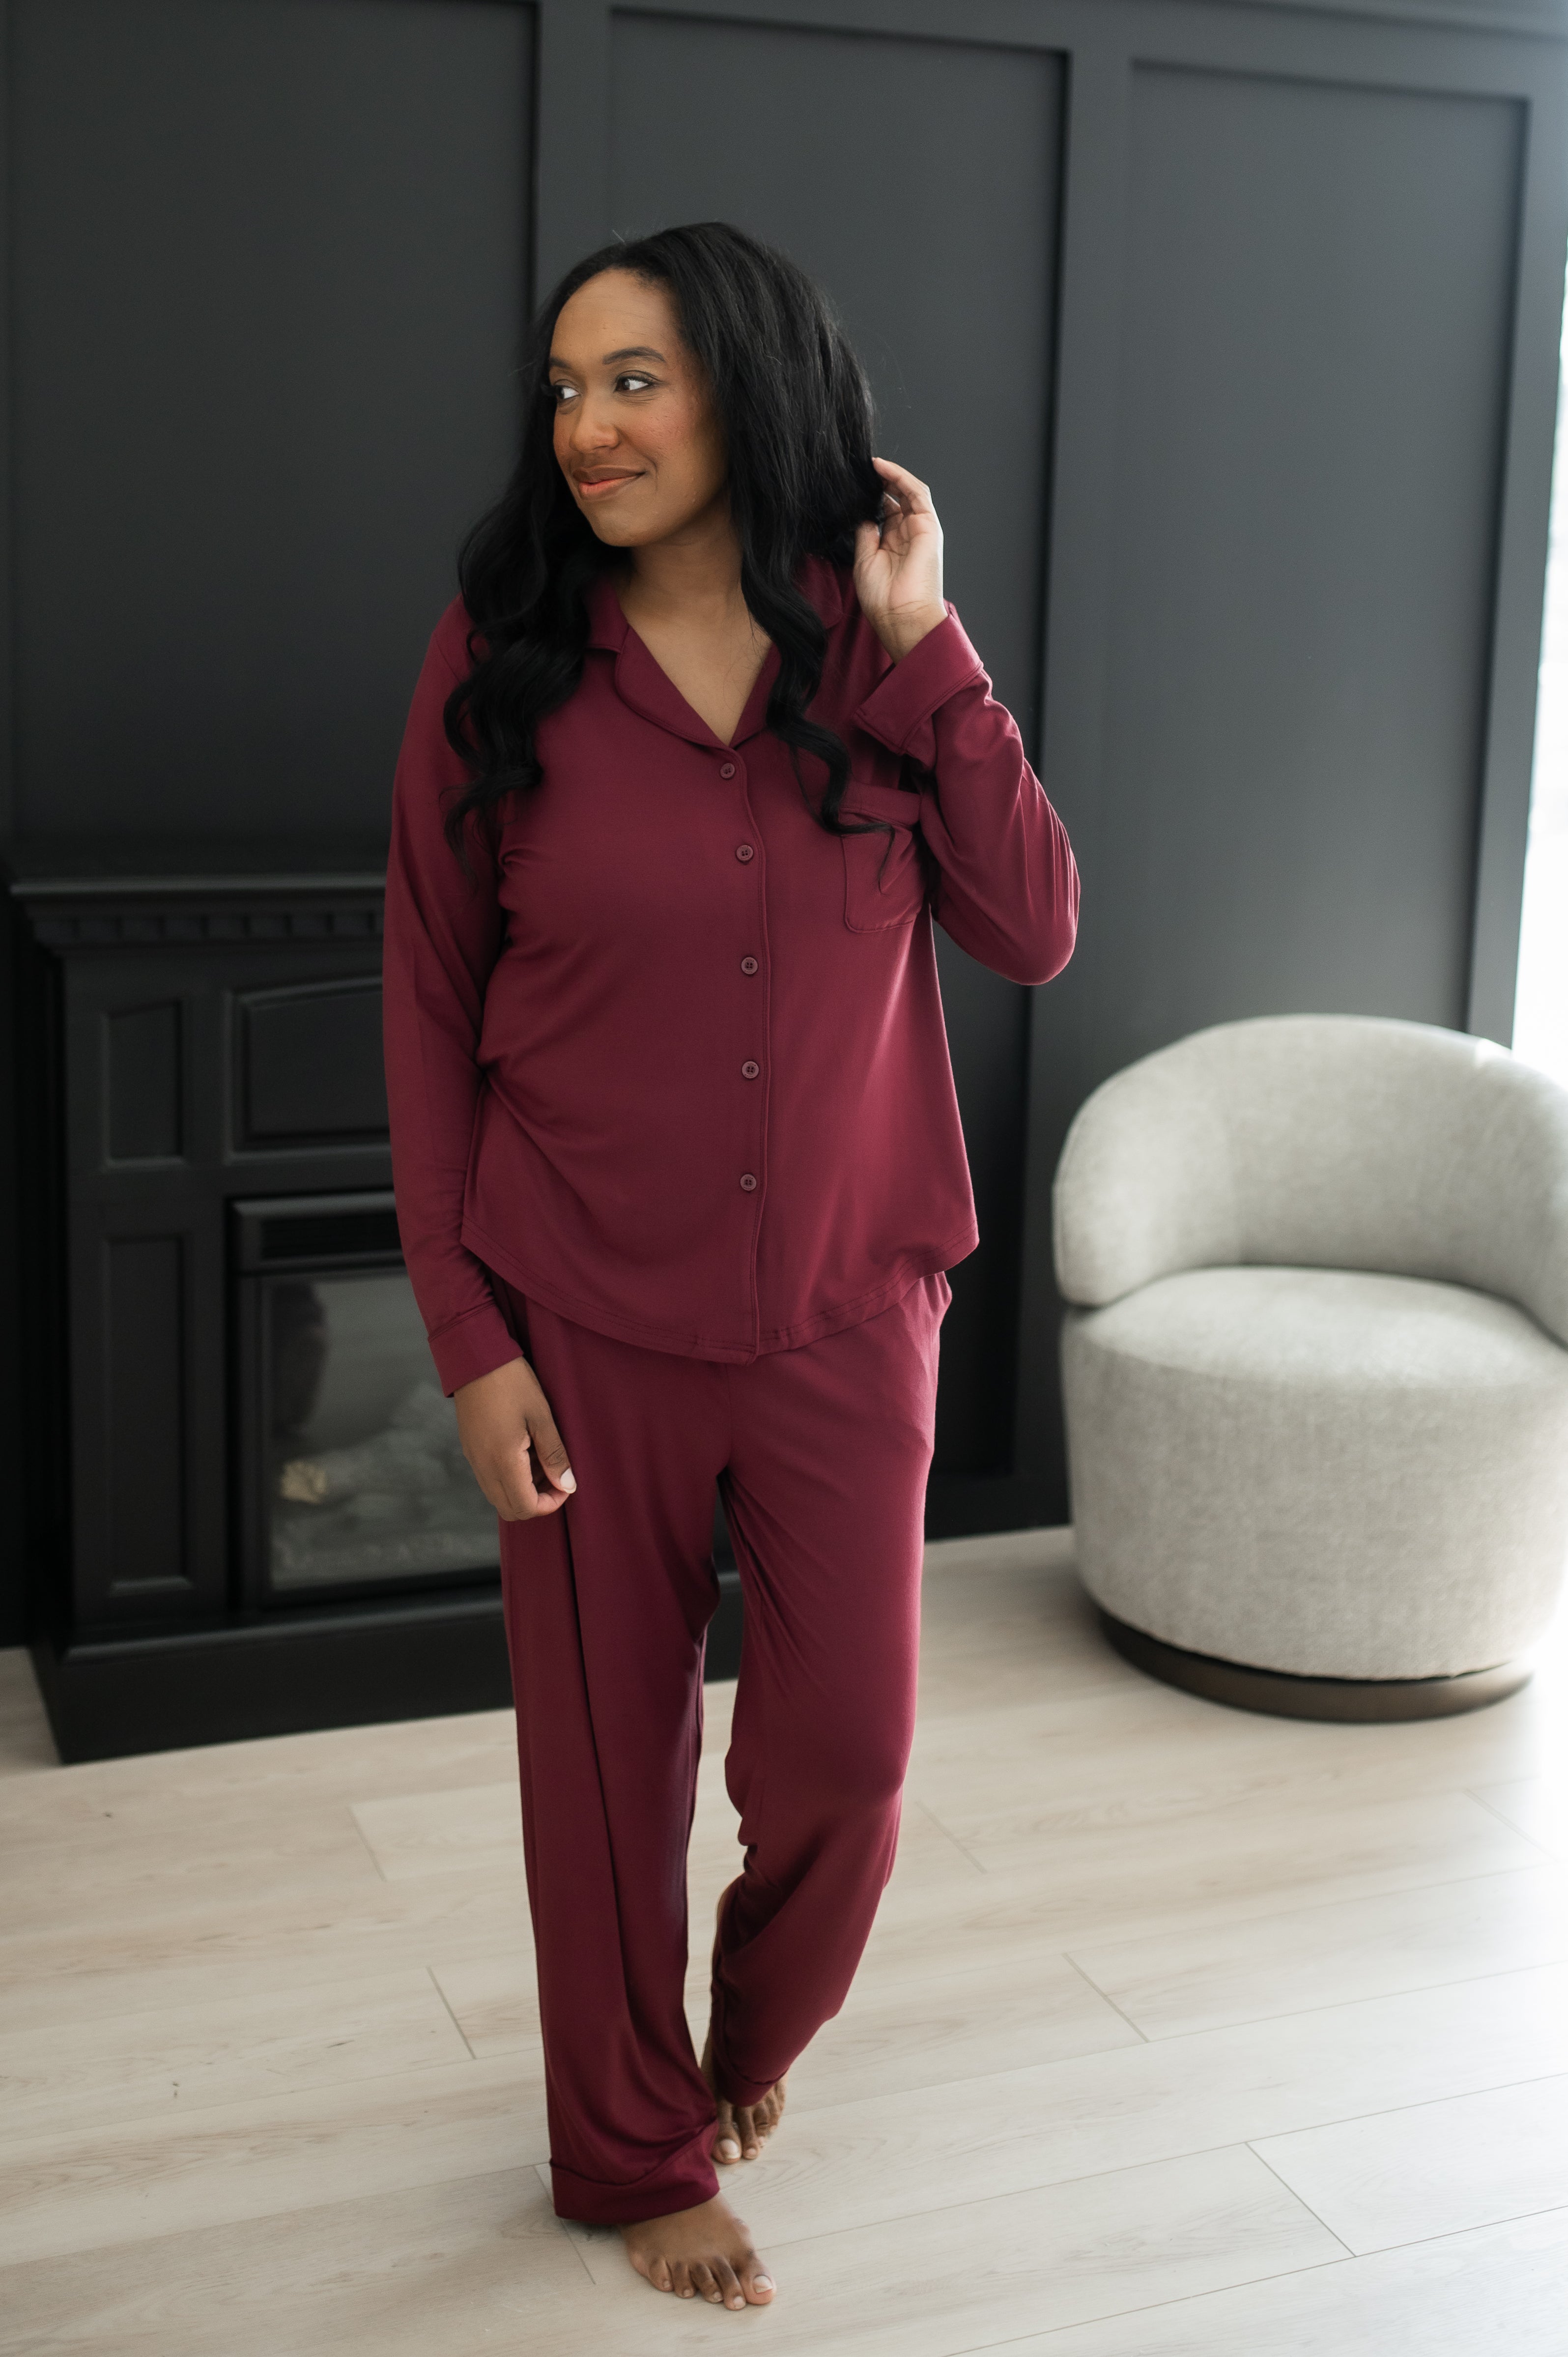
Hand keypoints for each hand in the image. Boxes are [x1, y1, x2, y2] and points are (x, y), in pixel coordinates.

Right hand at [454, 1356, 575, 1520]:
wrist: (475, 1358)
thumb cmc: (512, 1383)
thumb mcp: (542, 1417)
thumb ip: (554, 1455)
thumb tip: (567, 1485)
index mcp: (502, 1460)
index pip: (525, 1507)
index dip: (549, 1504)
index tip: (565, 1485)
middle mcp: (483, 1466)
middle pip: (510, 1509)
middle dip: (536, 1502)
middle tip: (555, 1476)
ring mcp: (473, 1459)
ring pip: (498, 1496)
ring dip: (522, 1490)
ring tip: (542, 1461)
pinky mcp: (470, 1449)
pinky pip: (489, 1479)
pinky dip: (509, 1478)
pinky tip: (524, 1452)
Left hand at [852, 456, 945, 661]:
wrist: (901, 615)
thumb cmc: (883, 598)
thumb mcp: (865, 559)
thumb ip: (866, 534)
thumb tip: (862, 514)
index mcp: (893, 545)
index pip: (884, 512)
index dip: (871, 496)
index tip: (854, 485)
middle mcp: (908, 535)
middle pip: (896, 499)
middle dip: (880, 483)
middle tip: (859, 470)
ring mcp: (920, 529)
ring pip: (907, 492)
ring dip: (890, 475)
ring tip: (869, 463)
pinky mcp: (929, 525)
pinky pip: (916, 493)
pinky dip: (899, 477)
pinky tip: (881, 468)